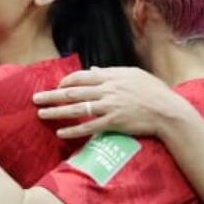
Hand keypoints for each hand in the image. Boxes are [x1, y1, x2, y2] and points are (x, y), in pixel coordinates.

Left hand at [33, 67, 188, 138]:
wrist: (167, 111)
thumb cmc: (154, 91)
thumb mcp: (133, 75)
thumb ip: (111, 73)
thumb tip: (94, 71)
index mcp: (112, 76)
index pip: (82, 77)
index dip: (66, 82)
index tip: (57, 86)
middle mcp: (107, 90)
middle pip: (73, 92)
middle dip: (52, 95)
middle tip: (35, 98)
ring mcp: (109, 106)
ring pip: (77, 109)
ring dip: (56, 112)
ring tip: (41, 114)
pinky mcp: (113, 123)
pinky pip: (88, 127)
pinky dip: (73, 130)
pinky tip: (61, 132)